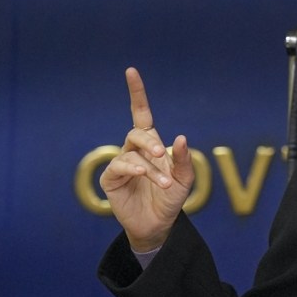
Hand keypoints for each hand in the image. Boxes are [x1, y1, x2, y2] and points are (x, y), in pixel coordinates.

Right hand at [99, 68, 193, 251]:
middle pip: (136, 131)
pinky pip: (119, 167)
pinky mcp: (111, 179)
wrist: (159, 224)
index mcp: (151, 144)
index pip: (141, 114)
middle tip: (160, 154)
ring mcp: (122, 164)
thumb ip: (183, 159)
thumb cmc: (171, 198)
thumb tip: (180, 137)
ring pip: (131, 153)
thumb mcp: (185, 179)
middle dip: (148, 141)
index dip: (136, 93)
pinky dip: (135, 170)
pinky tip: (146, 177)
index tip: (131, 71)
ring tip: (164, 181)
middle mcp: (135, 150)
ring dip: (150, 166)